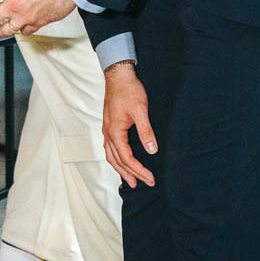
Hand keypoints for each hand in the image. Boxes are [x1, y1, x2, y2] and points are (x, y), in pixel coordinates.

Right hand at [101, 60, 157, 187]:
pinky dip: (116, 159)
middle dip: (130, 174)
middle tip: (142, 184)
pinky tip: (121, 161)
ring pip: (111, 156)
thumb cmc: (129, 90)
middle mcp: (108, 133)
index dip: (139, 170)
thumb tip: (152, 150)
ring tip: (130, 179)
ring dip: (120, 169)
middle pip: (117, 161)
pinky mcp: (109, 126)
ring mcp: (107, 130)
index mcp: (115, 132)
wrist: (118, 76)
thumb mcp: (140, 111)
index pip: (127, 158)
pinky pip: (110, 148)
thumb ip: (146, 132)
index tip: (150, 178)